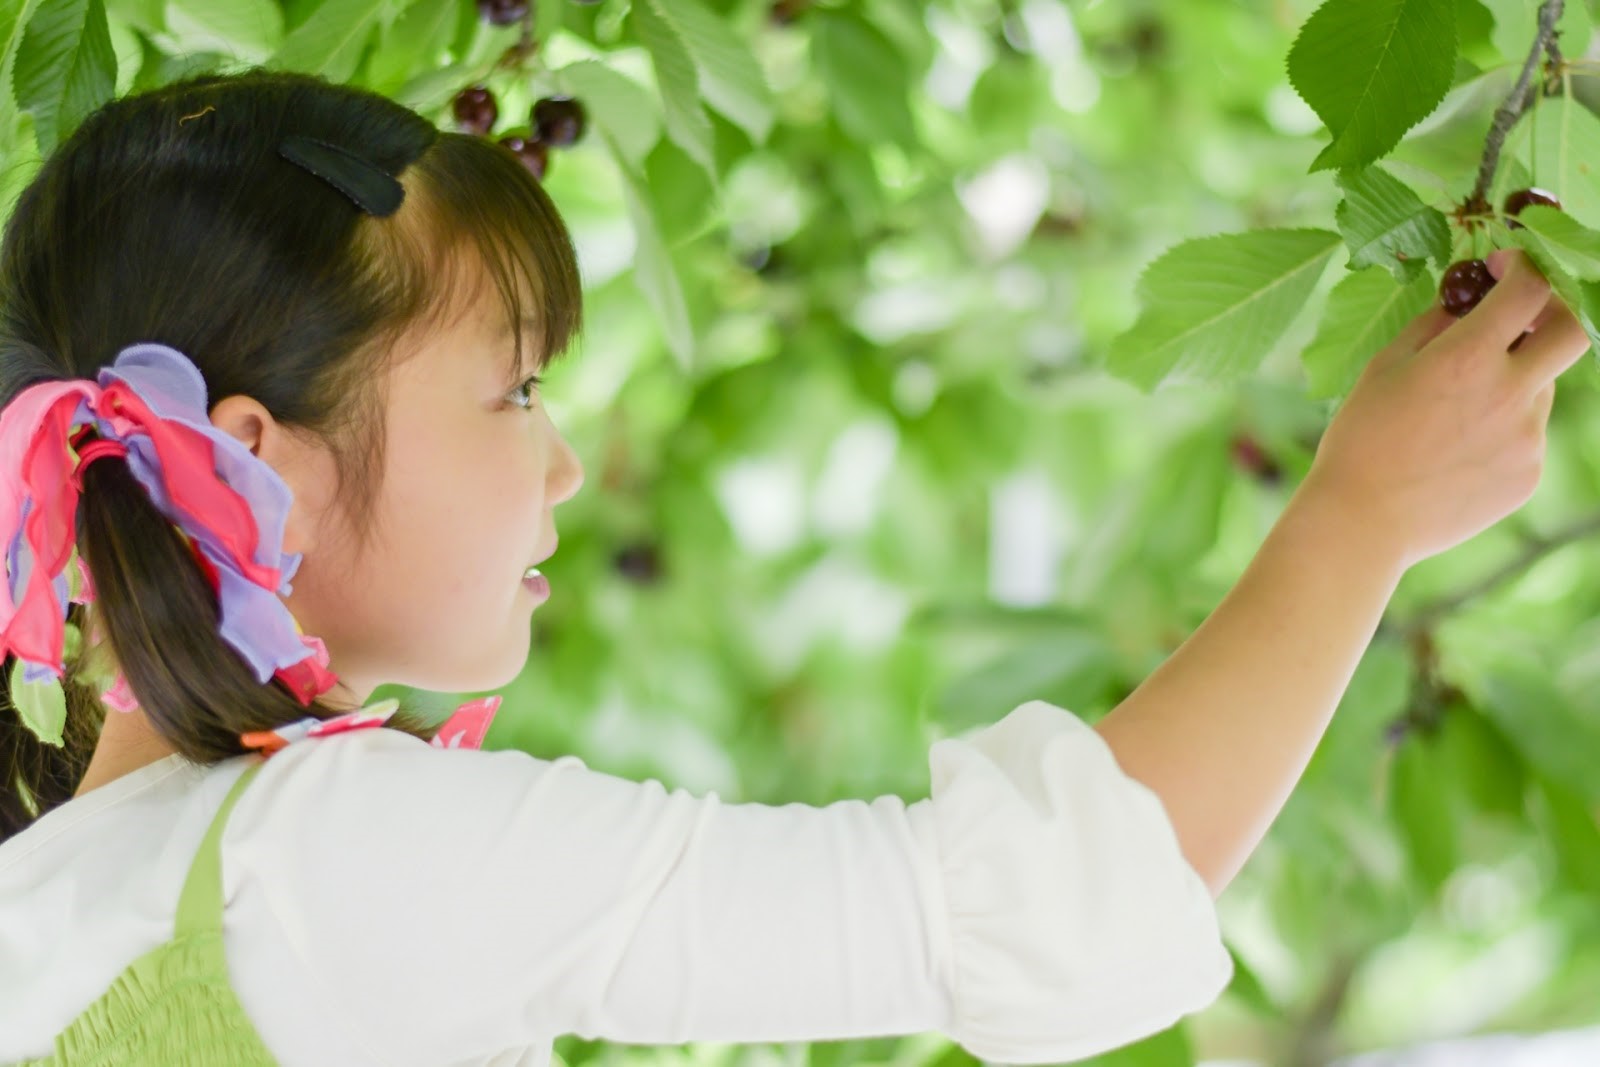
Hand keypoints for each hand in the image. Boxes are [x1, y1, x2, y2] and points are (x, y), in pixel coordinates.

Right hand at [1299, 249, 1589, 570]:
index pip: (1529, 289)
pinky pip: (1527, 434)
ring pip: (1541, 387)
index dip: (1521, 265)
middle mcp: (1510, 394)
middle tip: (1525, 313)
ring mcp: (1527, 438)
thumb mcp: (1384, 367)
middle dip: (1556, 309)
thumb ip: (1434, 325)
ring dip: (1513, 381)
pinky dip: (1502, 429)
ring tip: (1454, 415)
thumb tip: (1466, 301)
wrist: (1363, 522)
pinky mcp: (1529, 474)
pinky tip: (1454, 452)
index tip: (1504, 266)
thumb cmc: (1360, 440)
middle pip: (1576, 330)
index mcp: (1468, 358)